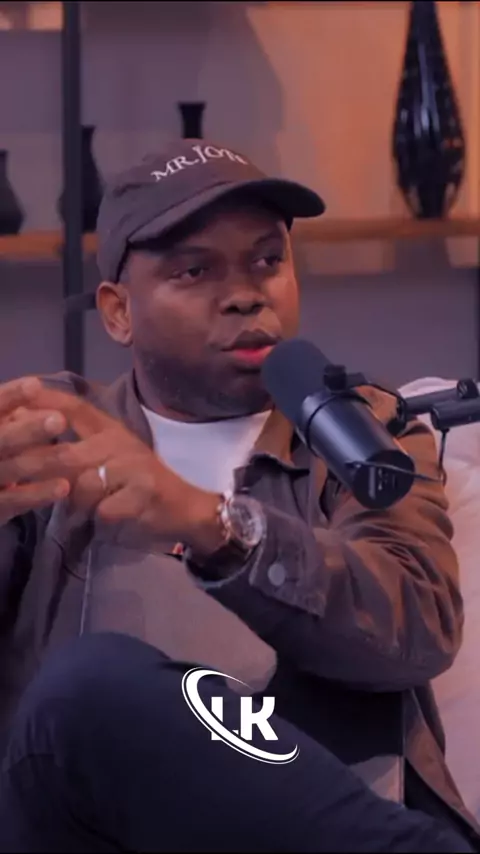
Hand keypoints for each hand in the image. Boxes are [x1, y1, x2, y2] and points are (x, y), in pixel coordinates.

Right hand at [0, 377, 69, 524]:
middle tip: (58, 420)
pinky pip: (16, 500)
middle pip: (1, 439)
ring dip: (42, 461)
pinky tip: (64, 487)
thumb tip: (37, 390)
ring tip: (70, 454)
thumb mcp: (2, 428)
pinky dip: (39, 493)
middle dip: (28, 430)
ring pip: (11, 469)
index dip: (11, 396)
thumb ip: (11, 412)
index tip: (35, 385)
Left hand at [26, 385, 223, 552]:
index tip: (19, 397)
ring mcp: (134, 466)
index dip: (47, 401)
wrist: (185, 508)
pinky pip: (104, 510)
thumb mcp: (109, 460)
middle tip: (29, 482)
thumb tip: (28, 443)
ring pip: (84, 485)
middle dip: (46, 472)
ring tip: (85, 510)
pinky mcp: (144, 491)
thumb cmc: (138, 486)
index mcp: (112, 430)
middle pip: (69, 454)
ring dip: (79, 504)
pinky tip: (113, 517)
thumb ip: (75, 452)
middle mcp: (121, 443)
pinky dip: (103, 519)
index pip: (75, 408)